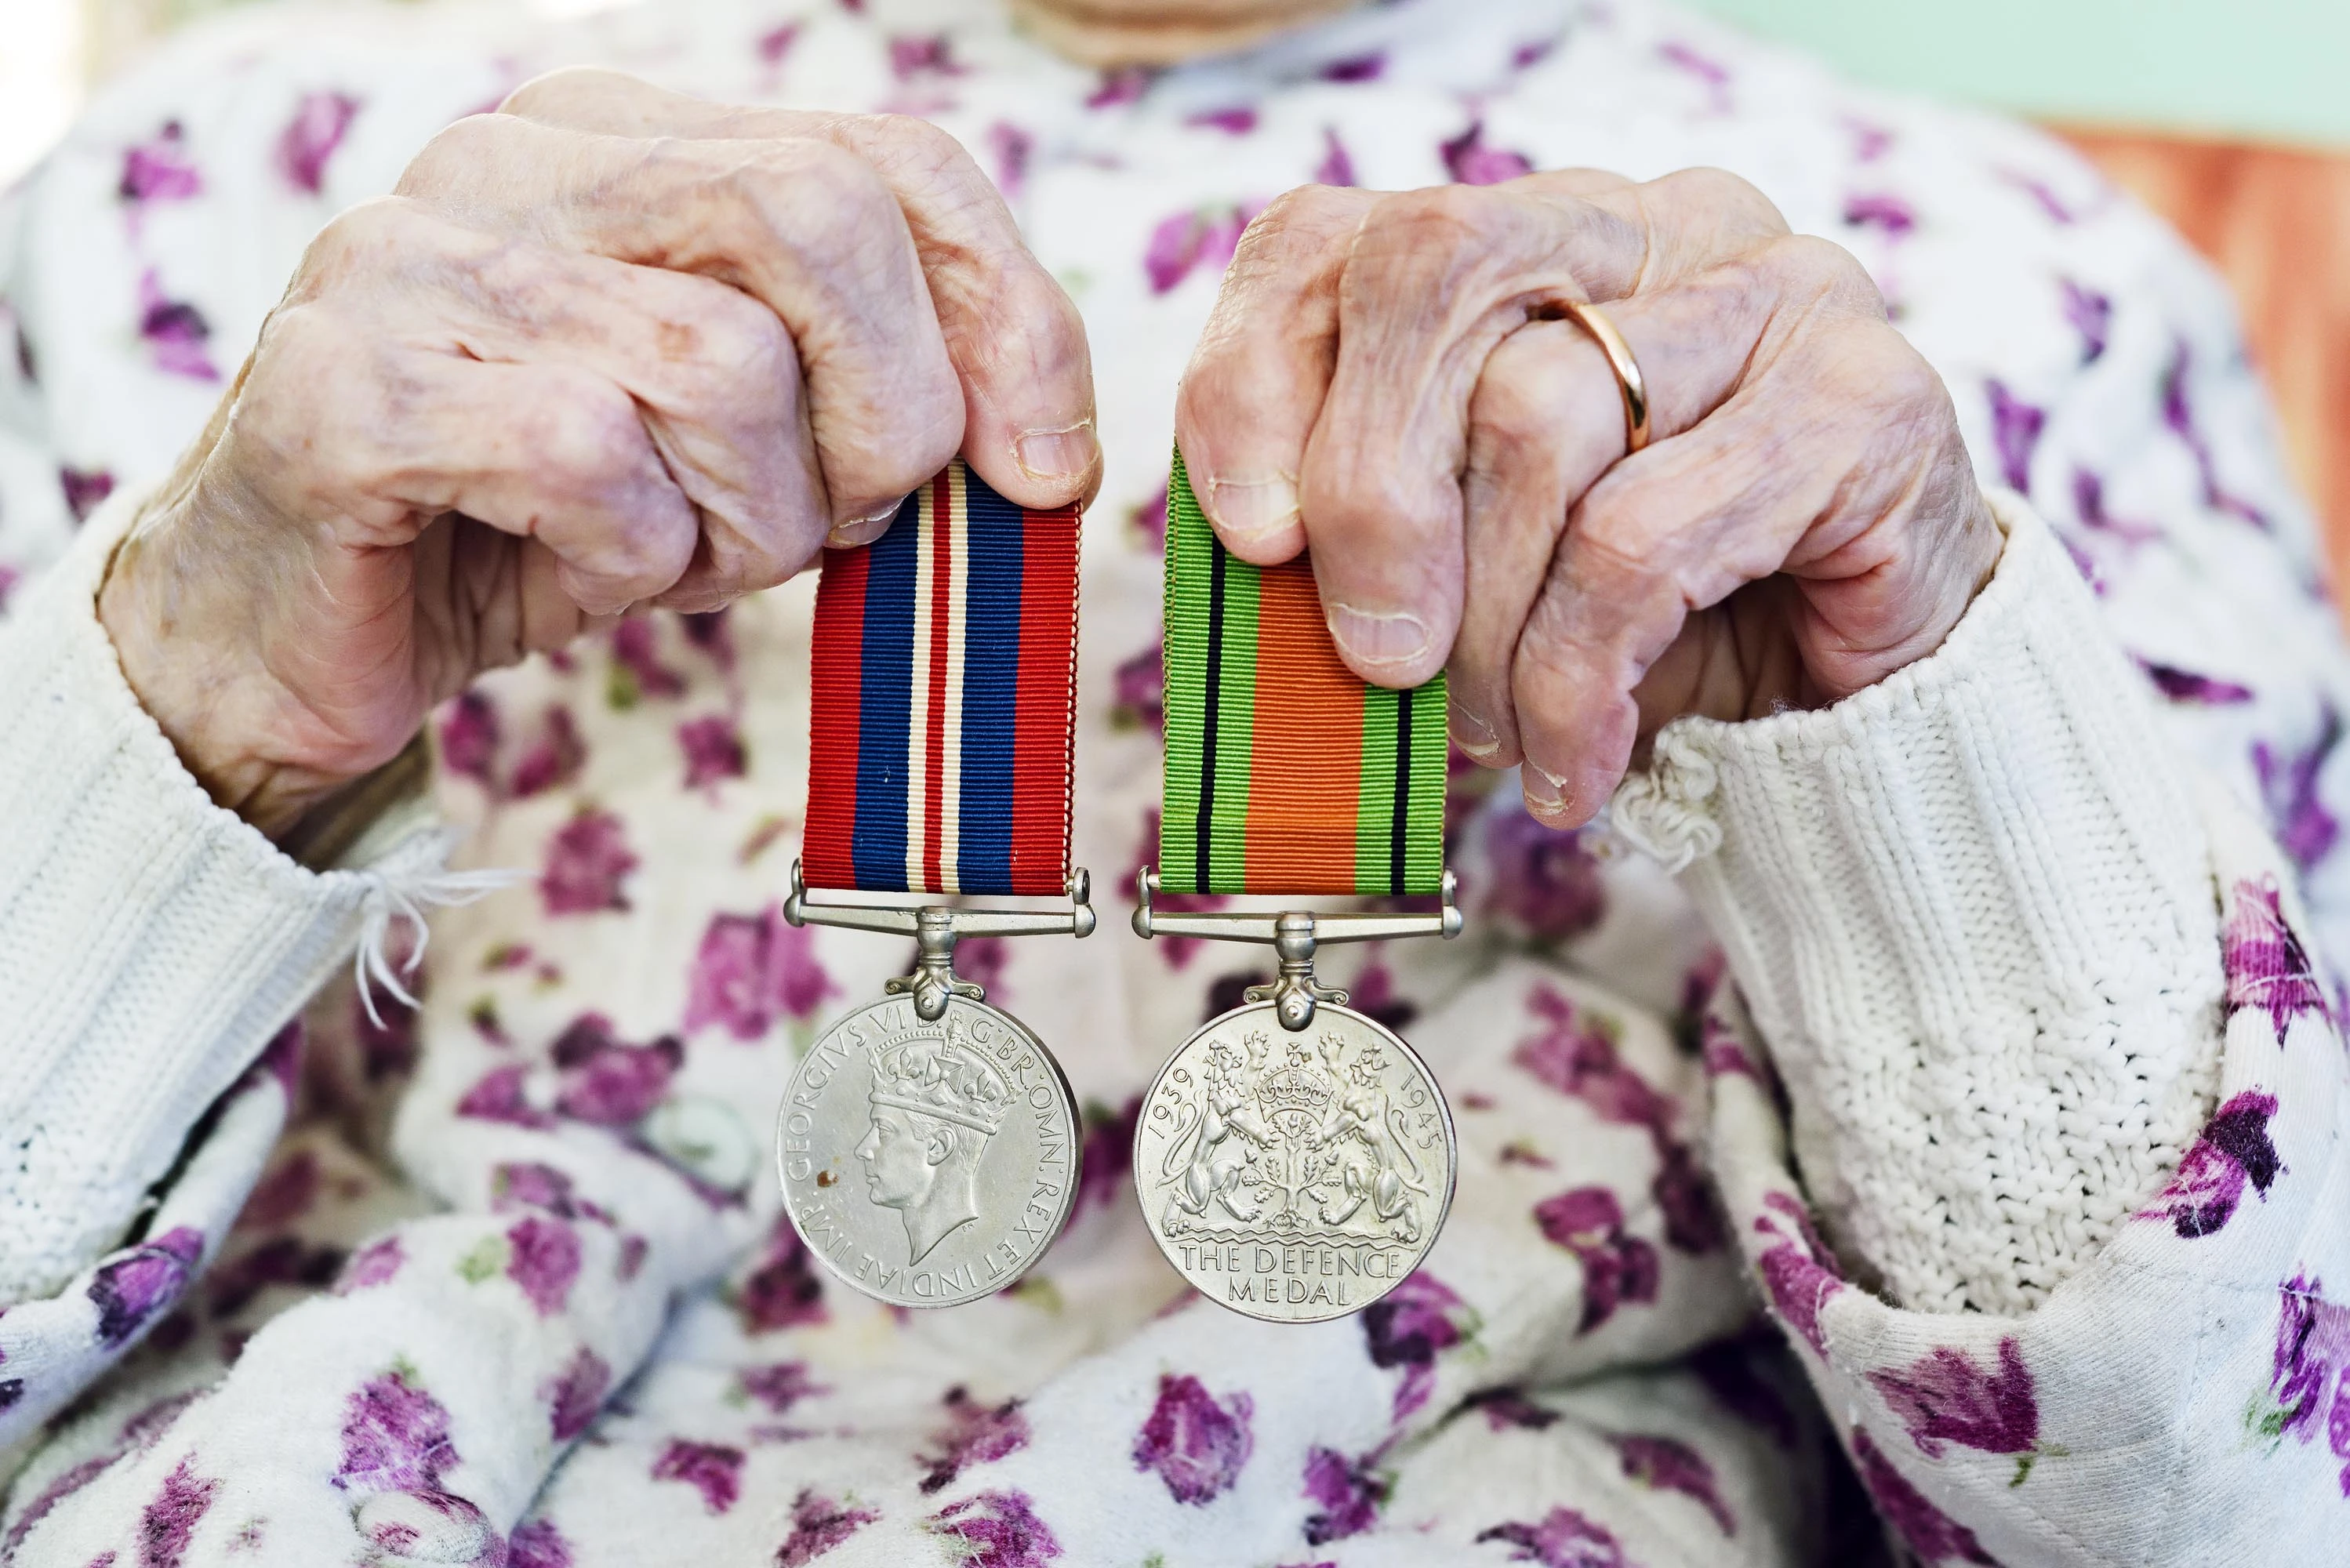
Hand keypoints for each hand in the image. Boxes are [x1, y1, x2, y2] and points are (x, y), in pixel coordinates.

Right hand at [100, 69, 1097, 836]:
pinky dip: (633, 559)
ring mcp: (411, 256)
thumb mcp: (751, 442)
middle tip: (832, 524)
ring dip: (747, 521)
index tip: (1046, 469)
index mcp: (630, 140)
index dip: (1010, 317)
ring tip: (673, 553)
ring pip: (721, 361)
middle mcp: (517, 159)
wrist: (305, 636)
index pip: (894, 161)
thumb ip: (879, 390)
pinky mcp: (343, 389)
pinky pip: (588, 457)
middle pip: (821, 218)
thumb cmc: (549, 527)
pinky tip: (579, 570)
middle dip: (883, 418)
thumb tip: (1048, 450)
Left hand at [1173, 167, 1999, 826]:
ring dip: (1484, 627)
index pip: (1344, 233)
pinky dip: (1575, 681)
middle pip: (1439, 273)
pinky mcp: (1862, 400)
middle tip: (1373, 661)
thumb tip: (1246, 567)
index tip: (1247, 536)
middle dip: (1367, 489)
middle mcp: (1654, 222)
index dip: (1257, 374)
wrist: (1856, 701)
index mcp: (1534, 236)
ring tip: (1494, 735)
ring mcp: (1774, 290)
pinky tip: (1577, 762)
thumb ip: (1356, 535)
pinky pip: (1643, 540)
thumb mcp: (1467, 567)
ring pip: (1538, 415)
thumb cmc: (1637, 621)